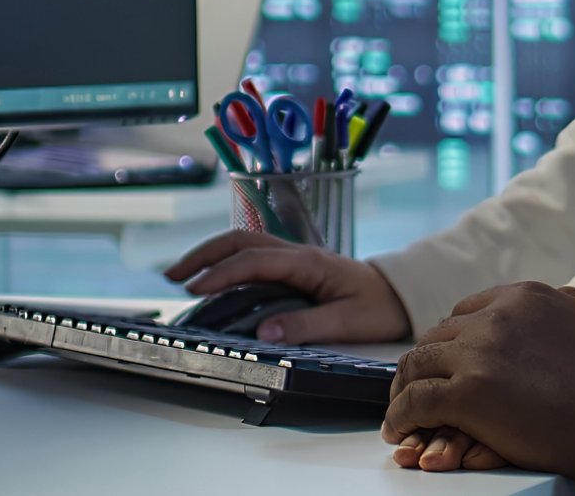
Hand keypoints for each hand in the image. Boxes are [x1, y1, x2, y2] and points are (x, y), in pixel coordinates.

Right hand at [163, 230, 409, 344]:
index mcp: (310, 262)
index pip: (257, 259)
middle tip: (172, 276)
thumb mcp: (348, 321)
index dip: (223, 273)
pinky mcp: (296, 269)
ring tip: (181, 276)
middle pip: (243, 240)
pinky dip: (227, 264)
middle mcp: (299, 254)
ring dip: (213, 256)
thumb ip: (307, 325)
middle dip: (205, 254)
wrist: (402, 294)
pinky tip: (213, 282)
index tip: (194, 289)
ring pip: (246, 245)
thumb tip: (264, 333)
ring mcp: (296, 259)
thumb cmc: (379, 306)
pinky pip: (255, 258)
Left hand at [382, 283, 574, 480]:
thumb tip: (561, 299)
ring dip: (403, 391)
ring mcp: (479, 353)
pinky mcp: (467, 394)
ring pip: (415, 367)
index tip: (448, 363)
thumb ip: (570, 305)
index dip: (453, 342)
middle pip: (437, 337)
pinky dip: (400, 418)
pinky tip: (399, 431)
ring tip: (401, 414)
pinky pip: (414, 403)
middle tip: (416, 392)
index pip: (466, 313)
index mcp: (526, 297)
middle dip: (425, 366)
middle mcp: (497, 317)